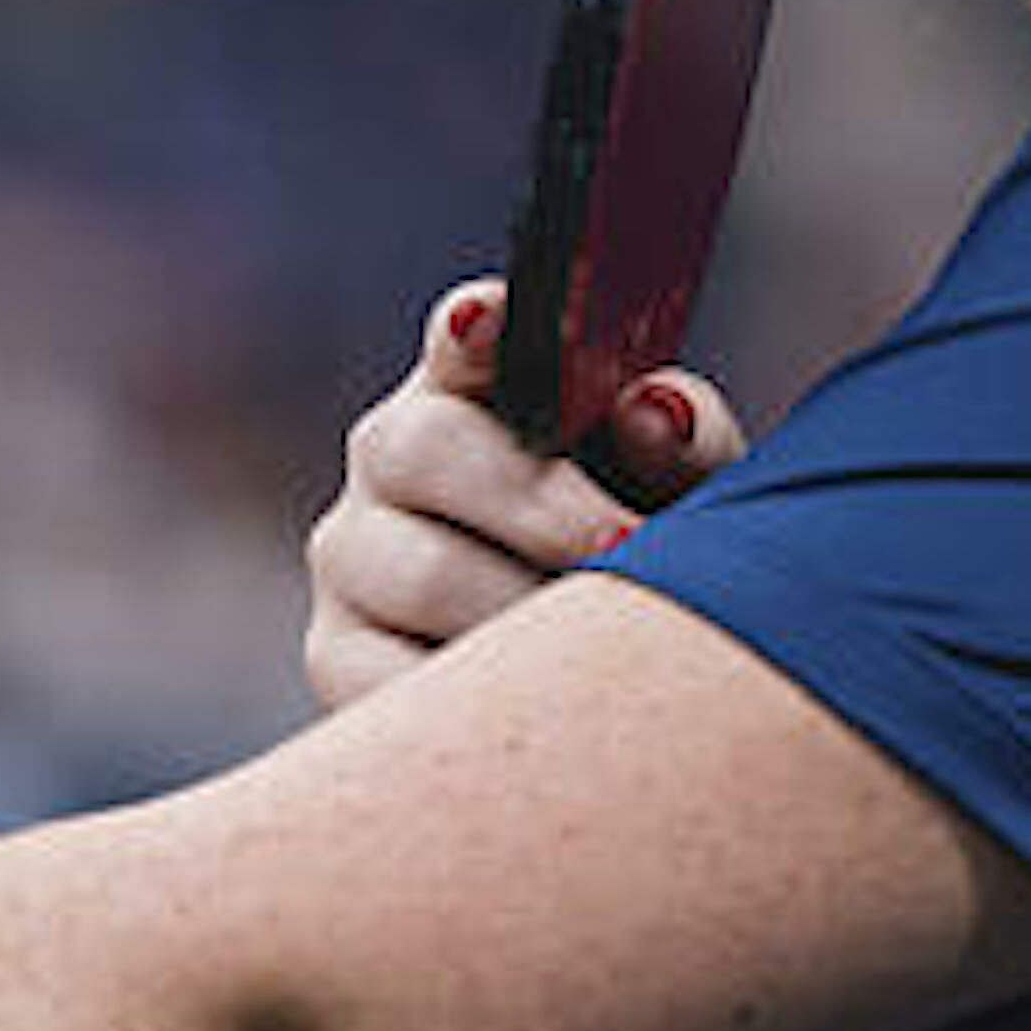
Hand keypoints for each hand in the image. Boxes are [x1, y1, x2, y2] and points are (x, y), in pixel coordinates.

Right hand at [302, 276, 748, 711]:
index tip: (492, 323)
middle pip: (425, 447)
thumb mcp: (691, 492)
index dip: (472, 327)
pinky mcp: (339, 654)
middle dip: (539, 501)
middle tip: (627, 543)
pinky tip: (532, 707)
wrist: (613, 683)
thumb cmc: (649, 551)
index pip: (460, 336)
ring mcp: (356, 553)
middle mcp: (396, 452)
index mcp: (472, 383)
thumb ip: (685, 440)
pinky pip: (389, 678)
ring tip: (596, 648)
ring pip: (420, 571)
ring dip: (520, 608)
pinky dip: (473, 693)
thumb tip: (652, 413)